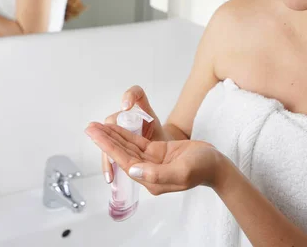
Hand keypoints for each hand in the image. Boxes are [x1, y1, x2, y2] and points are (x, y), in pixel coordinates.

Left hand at [86, 122, 221, 194]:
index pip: (125, 161)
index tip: (95, 135)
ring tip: (97, 126)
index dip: (109, 147)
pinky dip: (125, 134)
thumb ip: (156, 174)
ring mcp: (152, 162)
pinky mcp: (157, 152)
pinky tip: (115, 127)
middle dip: (105, 140)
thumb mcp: (182, 172)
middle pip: (122, 154)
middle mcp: (148, 172)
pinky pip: (137, 142)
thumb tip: (132, 169)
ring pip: (127, 147)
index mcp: (151, 180)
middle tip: (89, 127)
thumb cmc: (204, 168)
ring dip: (112, 136)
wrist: (217, 165)